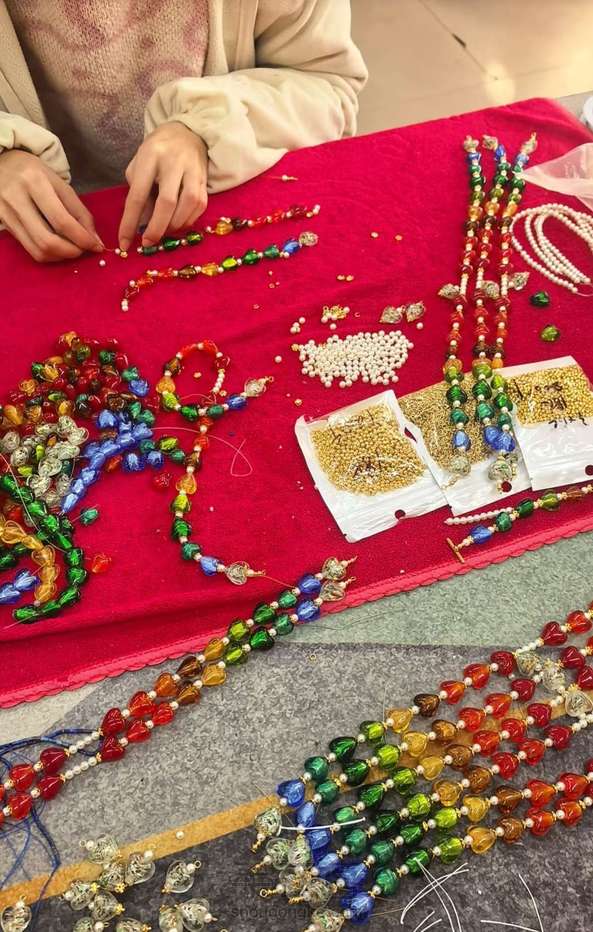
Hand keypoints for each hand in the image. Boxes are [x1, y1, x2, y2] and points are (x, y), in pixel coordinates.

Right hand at [0, 150, 102, 261]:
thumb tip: (95, 240)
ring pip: (38, 250)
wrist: (0, 165)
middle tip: (84, 250)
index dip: (82, 239)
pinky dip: (49, 254)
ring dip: (61, 256)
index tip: (96, 246)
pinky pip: (30, 249)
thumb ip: (79, 211)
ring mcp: (7, 215)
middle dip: (71, 252)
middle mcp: (17, 199)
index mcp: (34, 182)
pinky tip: (58, 248)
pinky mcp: (4, 225)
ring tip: (72, 249)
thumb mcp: (59, 184)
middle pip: (48, 241)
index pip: (62, 221)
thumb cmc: (33, 173)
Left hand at [118, 122, 207, 251]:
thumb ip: (139, 191)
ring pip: (187, 205)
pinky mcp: (204, 179)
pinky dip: (188, 220)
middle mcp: (173, 162)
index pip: (137, 195)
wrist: (188, 132)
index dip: (130, 222)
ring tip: (164, 231)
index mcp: (150, 156)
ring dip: (174, 225)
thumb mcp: (139, 164)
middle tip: (148, 243)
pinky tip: (179, 223)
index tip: (124, 243)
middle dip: (156, 228)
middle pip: (166, 202)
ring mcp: (192, 170)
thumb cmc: (158, 151)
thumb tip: (142, 223)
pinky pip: (199, 206)